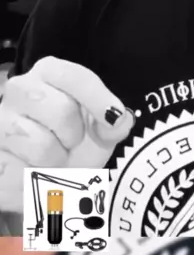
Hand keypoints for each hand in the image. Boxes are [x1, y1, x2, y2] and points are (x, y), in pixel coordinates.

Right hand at [0, 57, 133, 212]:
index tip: (115, 117)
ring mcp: (0, 121)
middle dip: (75, 134)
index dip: (98, 98)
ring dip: (56, 161)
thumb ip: (113, 123)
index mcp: (48, 72)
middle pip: (62, 111)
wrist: (44, 174)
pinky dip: (38, 181)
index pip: (74, 76)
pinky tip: (35, 173)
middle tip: (71, 141)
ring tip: (52, 157)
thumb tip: (119, 121)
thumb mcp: (99, 129)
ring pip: (42, 146)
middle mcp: (19, 89)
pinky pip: (23, 174)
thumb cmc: (72, 141)